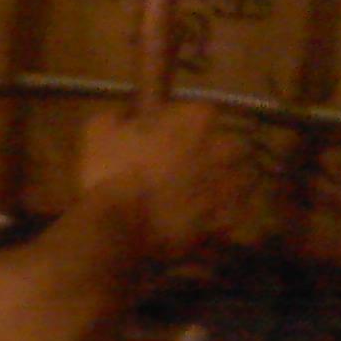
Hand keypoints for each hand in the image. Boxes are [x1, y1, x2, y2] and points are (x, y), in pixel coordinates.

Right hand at [76, 102, 253, 261]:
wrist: (119, 227)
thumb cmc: (110, 173)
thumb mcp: (98, 132)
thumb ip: (119, 115)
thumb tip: (128, 115)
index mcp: (197, 118)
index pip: (202, 113)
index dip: (183, 128)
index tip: (167, 141)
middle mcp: (224, 145)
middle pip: (230, 145)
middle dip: (214, 156)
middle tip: (188, 171)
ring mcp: (232, 183)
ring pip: (242, 178)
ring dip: (225, 185)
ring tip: (200, 199)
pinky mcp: (230, 218)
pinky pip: (235, 214)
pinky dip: (222, 217)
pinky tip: (203, 222)